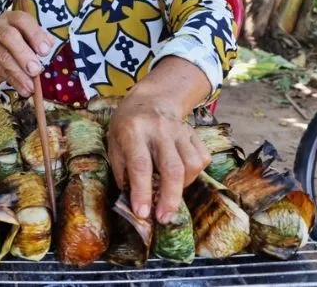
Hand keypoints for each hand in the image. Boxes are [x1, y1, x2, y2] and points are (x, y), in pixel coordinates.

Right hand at [0, 11, 53, 96]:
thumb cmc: (12, 41)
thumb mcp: (24, 34)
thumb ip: (37, 37)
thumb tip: (50, 42)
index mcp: (11, 18)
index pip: (22, 20)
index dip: (35, 34)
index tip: (46, 50)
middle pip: (9, 37)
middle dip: (24, 54)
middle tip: (36, 69)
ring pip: (4, 58)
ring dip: (19, 73)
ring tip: (31, 86)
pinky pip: (1, 73)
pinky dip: (15, 83)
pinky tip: (24, 90)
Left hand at [107, 96, 210, 223]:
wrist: (150, 100)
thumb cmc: (127, 127)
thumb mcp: (114, 144)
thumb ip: (123, 171)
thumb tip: (134, 202)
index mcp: (133, 131)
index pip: (140, 165)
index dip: (142, 191)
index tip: (142, 213)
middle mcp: (158, 129)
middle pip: (171, 168)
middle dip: (169, 198)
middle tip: (164, 218)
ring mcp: (179, 130)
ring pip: (191, 165)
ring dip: (182, 186)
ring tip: (170, 193)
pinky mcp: (194, 133)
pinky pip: (202, 158)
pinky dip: (194, 174)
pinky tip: (181, 177)